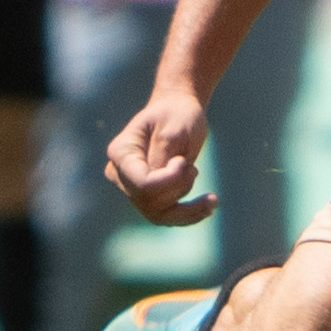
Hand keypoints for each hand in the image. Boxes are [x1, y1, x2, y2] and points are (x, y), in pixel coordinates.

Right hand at [103, 81, 213, 226]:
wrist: (178, 113)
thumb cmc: (176, 115)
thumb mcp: (174, 128)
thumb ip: (164, 154)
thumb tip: (158, 179)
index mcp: (121, 152)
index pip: (142, 183)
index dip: (169, 180)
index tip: (183, 161)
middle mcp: (120, 174)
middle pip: (149, 201)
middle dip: (179, 188)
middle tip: (193, 167)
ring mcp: (132, 189)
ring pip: (158, 215)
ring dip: (188, 209)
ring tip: (211, 198)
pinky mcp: (147, 199)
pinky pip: (166, 218)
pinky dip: (189, 216)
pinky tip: (209, 208)